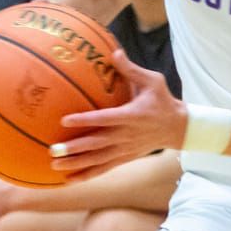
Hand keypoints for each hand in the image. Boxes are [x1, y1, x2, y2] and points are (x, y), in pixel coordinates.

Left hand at [48, 45, 178, 177]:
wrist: (178, 128)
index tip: (65, 120)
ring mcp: (125, 149)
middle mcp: (126, 135)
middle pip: (97, 144)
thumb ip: (131, 69)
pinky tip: (69, 179)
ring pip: (97, 159)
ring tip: (55, 165)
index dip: (85, 120)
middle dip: (74, 148)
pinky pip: (104, 168)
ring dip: (76, 164)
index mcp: (131, 116)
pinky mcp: (125, 158)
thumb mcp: (153, 81)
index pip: (104, 119)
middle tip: (53, 150)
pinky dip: (87, 174)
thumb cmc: (163, 101)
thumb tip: (114, 51)